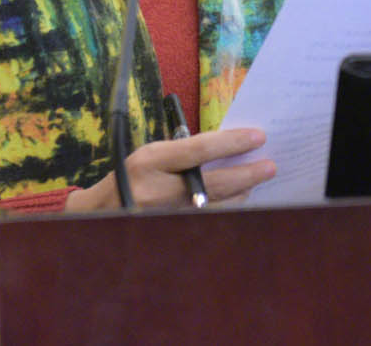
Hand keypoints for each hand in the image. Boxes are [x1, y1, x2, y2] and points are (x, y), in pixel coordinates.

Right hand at [64, 127, 274, 211]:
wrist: (100, 214)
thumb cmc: (132, 177)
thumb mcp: (152, 155)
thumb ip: (185, 151)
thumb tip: (229, 147)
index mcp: (151, 161)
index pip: (199, 149)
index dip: (232, 142)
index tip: (258, 137)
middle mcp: (159, 191)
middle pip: (215, 183)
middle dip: (247, 174)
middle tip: (270, 167)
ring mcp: (166, 217)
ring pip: (217, 208)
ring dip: (241, 194)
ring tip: (254, 182)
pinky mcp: (172, 234)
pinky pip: (209, 224)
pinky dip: (226, 211)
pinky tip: (238, 202)